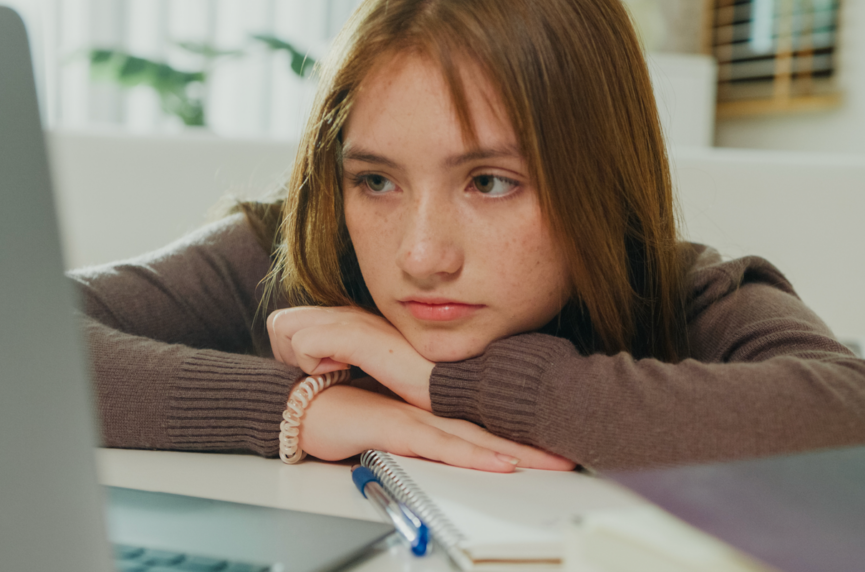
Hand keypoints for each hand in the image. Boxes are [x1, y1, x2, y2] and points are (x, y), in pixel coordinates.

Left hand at [268, 306, 432, 409]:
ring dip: (297, 359)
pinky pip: (305, 343)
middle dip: (286, 354)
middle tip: (317, 376)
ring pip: (283, 328)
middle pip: (279, 322)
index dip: (291, 352)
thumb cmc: (416, 378)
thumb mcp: (374, 363)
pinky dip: (312, 364)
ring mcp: (351, 322)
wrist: (450, 381)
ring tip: (329, 375)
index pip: (288, 322)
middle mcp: (346, 313)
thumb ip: (348, 357)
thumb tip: (322, 370)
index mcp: (348, 318)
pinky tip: (341, 374)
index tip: (317, 374)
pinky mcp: (357, 337)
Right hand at [299, 385, 575, 471]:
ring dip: (514, 451)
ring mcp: (413, 414)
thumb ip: (416, 427)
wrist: (296, 401)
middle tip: (568, 454)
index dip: (517, 427)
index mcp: (430, 404)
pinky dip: (472, 455)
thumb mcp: (387, 420)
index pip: (481, 417)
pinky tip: (499, 464)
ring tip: (549, 463)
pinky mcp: (393, 426)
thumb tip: (444, 441)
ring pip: (473, 437)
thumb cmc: (336, 406)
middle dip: (531, 443)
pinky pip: (439, 445)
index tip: (550, 438)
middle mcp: (428, 406)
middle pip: (488, 427)